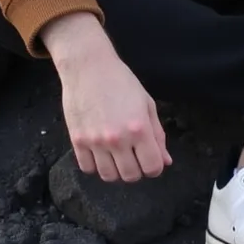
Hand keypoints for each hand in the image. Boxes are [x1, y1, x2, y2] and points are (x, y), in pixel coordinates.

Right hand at [59, 45, 171, 182]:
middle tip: (134, 155)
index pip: (152, 167)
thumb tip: (166, 162)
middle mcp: (117, 139)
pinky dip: (96, 165)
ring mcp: (95, 142)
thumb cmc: (121, 81)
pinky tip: (100, 151)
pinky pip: (88, 169)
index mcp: (139, 128)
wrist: (89, 67)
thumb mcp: (146, 103)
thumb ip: (157, 134)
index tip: (151, 159)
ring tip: (117, 154)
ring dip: (116, 170)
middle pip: (131, 176)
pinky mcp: (77, 141)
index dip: (155, 167)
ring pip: (109, 176)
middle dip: (137, 170)